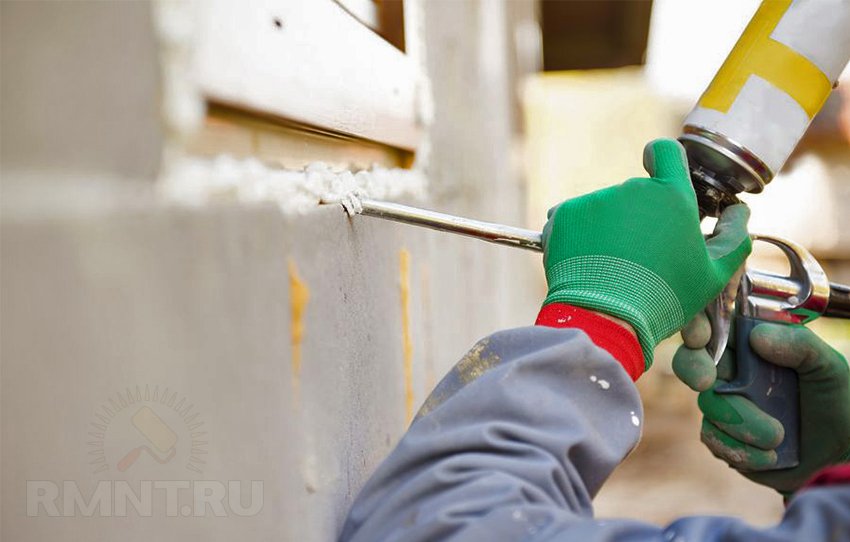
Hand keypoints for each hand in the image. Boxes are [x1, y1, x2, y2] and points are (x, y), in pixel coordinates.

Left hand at [541, 138, 750, 369]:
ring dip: (608, 229)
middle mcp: (632, 190)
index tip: (661, 179)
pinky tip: (587, 265)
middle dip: (639, 217)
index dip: (663, 160)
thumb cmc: (663, 298)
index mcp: (672, 196)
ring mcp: (594, 200)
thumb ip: (734, 237)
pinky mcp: (563, 215)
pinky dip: (579, 237)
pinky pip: (574, 219)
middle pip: (636, 193)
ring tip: (611, 267)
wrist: (604, 319)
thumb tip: (739, 211)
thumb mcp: (713, 275)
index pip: (665, 152)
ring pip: (604, 208)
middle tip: (640, 256)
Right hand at [673, 314, 849, 493]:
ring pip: (707, 405)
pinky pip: (713, 438)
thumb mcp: (827, 365)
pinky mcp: (720, 434)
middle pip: (690, 360)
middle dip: (693, 368)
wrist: (838, 450)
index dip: (696, 325)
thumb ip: (799, 344)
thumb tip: (758, 337)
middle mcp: (728, 369)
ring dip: (741, 424)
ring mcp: (721, 402)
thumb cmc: (832, 397)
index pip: (712, 322)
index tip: (699, 338)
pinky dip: (741, 449)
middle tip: (706, 382)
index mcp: (748, 341)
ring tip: (779, 436)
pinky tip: (769, 455)